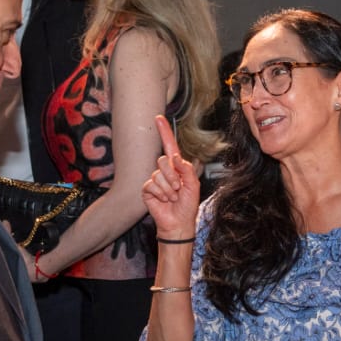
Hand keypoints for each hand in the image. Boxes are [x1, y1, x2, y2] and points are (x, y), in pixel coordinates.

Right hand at [140, 115, 199, 240]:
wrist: (178, 222)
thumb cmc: (187, 205)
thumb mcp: (193, 185)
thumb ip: (186, 169)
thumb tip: (174, 157)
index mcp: (177, 167)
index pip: (169, 145)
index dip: (165, 131)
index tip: (159, 117)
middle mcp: (165, 170)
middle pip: (163, 160)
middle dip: (173, 176)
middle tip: (178, 188)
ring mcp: (155, 179)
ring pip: (158, 174)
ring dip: (168, 188)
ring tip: (172, 197)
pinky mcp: (147, 189)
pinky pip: (151, 184)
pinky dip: (161, 193)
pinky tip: (164, 200)